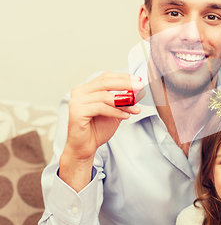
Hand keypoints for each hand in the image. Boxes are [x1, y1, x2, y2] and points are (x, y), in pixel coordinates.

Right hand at [60, 72, 143, 190]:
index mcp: (87, 88)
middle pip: (105, 82)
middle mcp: (79, 92)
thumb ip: (124, 100)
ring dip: (123, 102)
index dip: (123, 77)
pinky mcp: (76, 112)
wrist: (85, 147)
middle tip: (140, 87)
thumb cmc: (98, 129)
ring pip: (104, 96)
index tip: (138, 80)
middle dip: (125, 84)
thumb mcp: (115, 111)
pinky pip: (100, 108)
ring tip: (136, 109)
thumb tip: (139, 90)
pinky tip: (126, 116)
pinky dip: (115, 111)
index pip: (106, 77)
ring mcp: (76, 101)